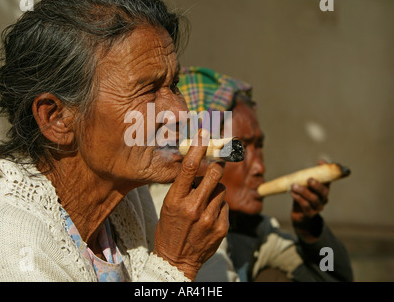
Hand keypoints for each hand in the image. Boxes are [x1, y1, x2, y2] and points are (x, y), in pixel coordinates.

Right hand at [153, 130, 228, 279]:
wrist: (176, 260)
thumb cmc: (169, 229)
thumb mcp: (168, 205)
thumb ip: (184, 188)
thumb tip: (201, 168)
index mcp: (176, 200)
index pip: (189, 168)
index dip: (199, 147)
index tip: (204, 133)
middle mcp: (193, 207)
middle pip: (215, 173)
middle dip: (218, 165)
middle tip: (217, 163)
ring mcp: (209, 218)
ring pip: (222, 190)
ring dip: (216, 190)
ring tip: (206, 201)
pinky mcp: (221, 228)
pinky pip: (225, 206)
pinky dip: (219, 207)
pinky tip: (209, 216)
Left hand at [290, 160, 329, 241]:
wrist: (300, 217)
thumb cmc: (303, 198)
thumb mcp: (305, 187)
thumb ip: (306, 176)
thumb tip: (305, 165)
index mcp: (323, 190)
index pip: (328, 179)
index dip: (326, 171)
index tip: (321, 162)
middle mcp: (323, 198)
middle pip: (323, 191)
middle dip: (317, 185)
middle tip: (309, 179)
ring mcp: (317, 207)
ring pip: (314, 199)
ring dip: (303, 191)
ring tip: (294, 186)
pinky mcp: (309, 214)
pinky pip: (306, 206)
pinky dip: (298, 198)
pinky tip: (292, 193)